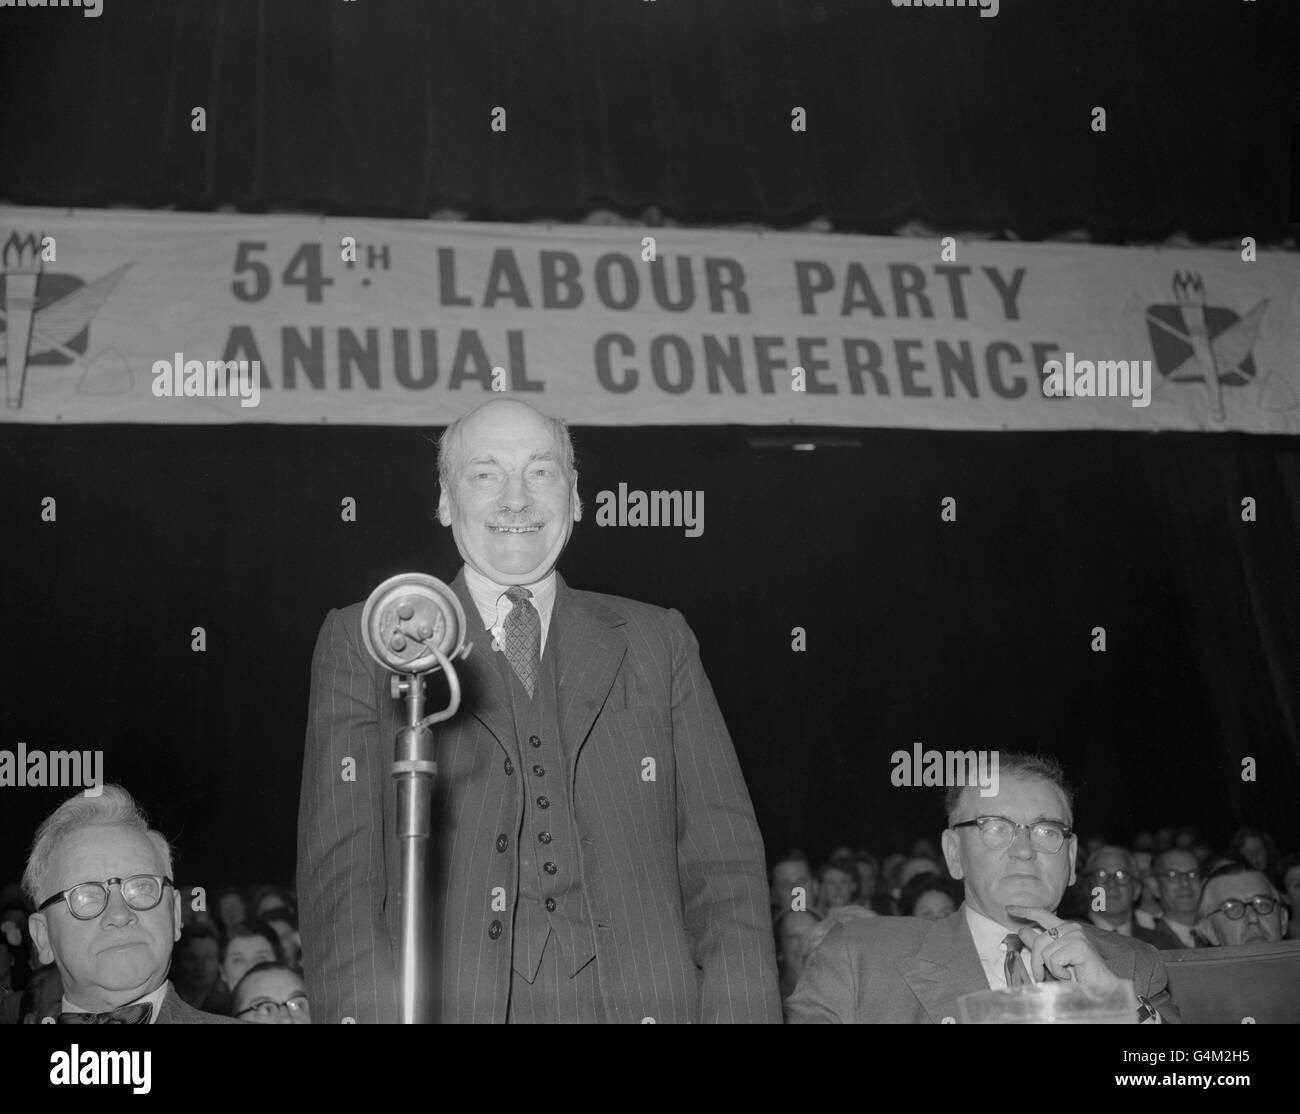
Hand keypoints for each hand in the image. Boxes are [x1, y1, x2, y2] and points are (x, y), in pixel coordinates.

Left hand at [1005, 905, 1120, 990]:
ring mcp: (1076, 935)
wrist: (1098, 990)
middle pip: (1038, 940)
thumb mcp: (1052, 960)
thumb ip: (1038, 945)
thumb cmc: (1077, 977)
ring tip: (1063, 975)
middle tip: (1041, 976)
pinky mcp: (1079, 945)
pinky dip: (1058, 972)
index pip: (1041, 914)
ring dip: (1049, 969)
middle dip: (1035, 962)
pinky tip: (1070, 975)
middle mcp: (1070, 928)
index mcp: (1064, 929)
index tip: (1008, 908)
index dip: (1024, 910)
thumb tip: (1022, 930)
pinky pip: (1053, 959)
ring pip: (1044, 951)